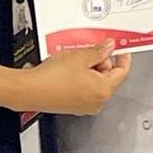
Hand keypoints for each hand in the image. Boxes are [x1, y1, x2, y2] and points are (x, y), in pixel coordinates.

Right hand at [16, 42, 130, 114]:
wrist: (30, 91)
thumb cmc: (53, 78)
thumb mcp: (81, 56)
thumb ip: (99, 51)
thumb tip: (109, 47)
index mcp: (103, 91)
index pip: (122, 71)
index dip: (123, 56)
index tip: (121, 46)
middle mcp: (96, 102)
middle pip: (109, 76)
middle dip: (103, 60)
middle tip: (93, 48)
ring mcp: (84, 106)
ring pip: (96, 81)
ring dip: (91, 67)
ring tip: (78, 57)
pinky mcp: (73, 105)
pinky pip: (85, 87)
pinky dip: (82, 75)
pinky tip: (71, 67)